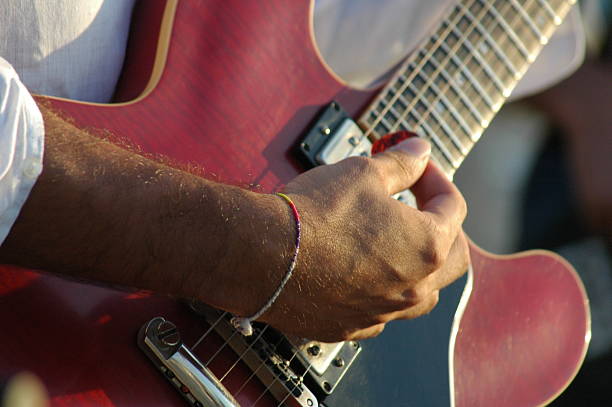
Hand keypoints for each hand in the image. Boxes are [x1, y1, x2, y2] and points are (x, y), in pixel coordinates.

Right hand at [262, 137, 468, 341]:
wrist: (262, 255)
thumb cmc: (314, 213)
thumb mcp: (363, 173)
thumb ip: (401, 163)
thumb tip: (420, 150)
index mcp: (426, 246)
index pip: (453, 208)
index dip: (436, 180)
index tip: (417, 167)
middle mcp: (413, 287)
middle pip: (453, 257)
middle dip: (444, 227)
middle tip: (422, 207)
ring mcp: (382, 313)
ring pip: (422, 293)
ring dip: (419, 266)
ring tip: (398, 244)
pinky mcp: (350, 327)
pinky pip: (382, 311)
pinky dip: (382, 290)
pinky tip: (363, 273)